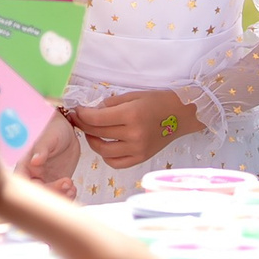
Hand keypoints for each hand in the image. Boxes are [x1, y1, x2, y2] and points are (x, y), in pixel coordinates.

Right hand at [23, 111, 82, 197]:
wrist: (66, 130)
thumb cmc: (52, 128)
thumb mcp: (48, 136)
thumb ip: (41, 148)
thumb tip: (35, 161)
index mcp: (25, 164)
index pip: (22, 183)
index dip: (34, 189)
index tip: (49, 183)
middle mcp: (33, 175)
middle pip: (37, 193)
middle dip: (52, 193)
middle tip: (68, 183)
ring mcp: (45, 180)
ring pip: (48, 198)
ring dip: (60, 197)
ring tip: (72, 187)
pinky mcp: (57, 182)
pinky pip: (60, 195)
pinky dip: (66, 196)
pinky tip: (74, 189)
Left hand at [66, 90, 196, 169]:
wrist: (181, 116)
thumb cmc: (158, 101)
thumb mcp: (134, 96)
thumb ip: (111, 104)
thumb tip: (92, 112)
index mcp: (131, 115)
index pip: (97, 118)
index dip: (82, 114)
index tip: (76, 111)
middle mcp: (133, 134)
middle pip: (98, 132)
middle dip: (83, 125)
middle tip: (78, 119)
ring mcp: (137, 149)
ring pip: (103, 150)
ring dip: (92, 141)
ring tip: (91, 132)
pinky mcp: (141, 158)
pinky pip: (116, 162)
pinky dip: (106, 156)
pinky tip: (105, 145)